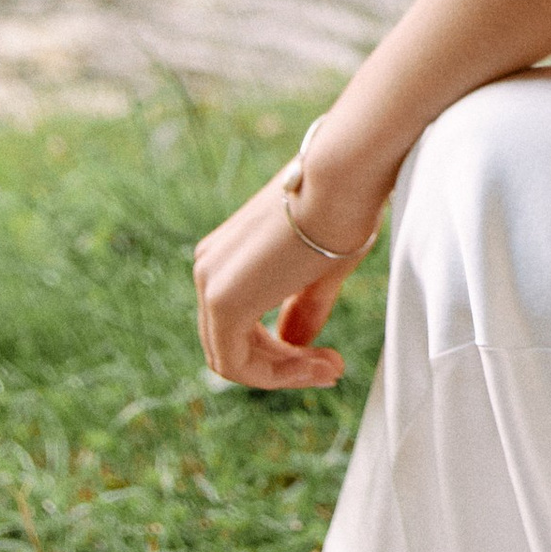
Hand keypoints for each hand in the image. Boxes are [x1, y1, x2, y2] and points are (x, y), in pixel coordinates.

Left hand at [191, 136, 388, 390]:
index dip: (282, 355)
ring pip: (231, 359)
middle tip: (334, 369)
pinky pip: (236, 362)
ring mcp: (210, 283)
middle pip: (231, 346)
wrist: (342, 176)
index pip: (238, 327)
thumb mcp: (318, 269)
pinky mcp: (223, 300)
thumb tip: (294, 341)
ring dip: (284, 374)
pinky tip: (318, 365)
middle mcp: (208, 268)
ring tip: (332, 369)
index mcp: (226, 256)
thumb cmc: (341, 210)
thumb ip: (300, 308)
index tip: (329, 359)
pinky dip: (276, 375)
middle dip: (283, 367)